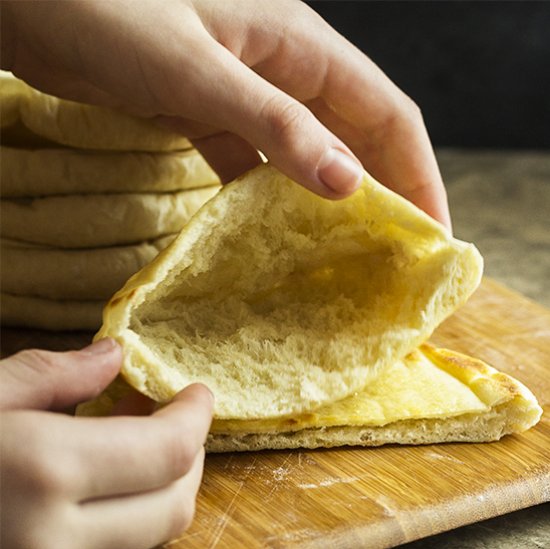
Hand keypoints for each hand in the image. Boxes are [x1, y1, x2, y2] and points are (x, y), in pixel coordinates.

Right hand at [0, 339, 212, 548]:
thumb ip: (53, 374)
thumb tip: (114, 357)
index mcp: (46, 471)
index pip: (168, 451)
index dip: (195, 418)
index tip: (197, 394)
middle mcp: (57, 540)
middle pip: (173, 506)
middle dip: (189, 456)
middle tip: (172, 417)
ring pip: (148, 536)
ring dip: (159, 488)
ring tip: (132, 443)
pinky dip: (125, 515)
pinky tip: (101, 483)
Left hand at [1, 0, 450, 227]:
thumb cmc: (105, 10)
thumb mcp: (198, 69)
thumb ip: (273, 124)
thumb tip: (345, 183)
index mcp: (299, 45)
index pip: (386, 114)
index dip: (418, 173)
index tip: (434, 231)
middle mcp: (282, 69)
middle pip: (353, 136)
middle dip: (383, 194)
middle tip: (397, 256)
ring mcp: (243, 93)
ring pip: (306, 152)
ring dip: (327, 201)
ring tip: (345, 256)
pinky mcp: (205, 112)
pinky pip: (254, 162)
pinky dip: (268, 198)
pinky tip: (273, 233)